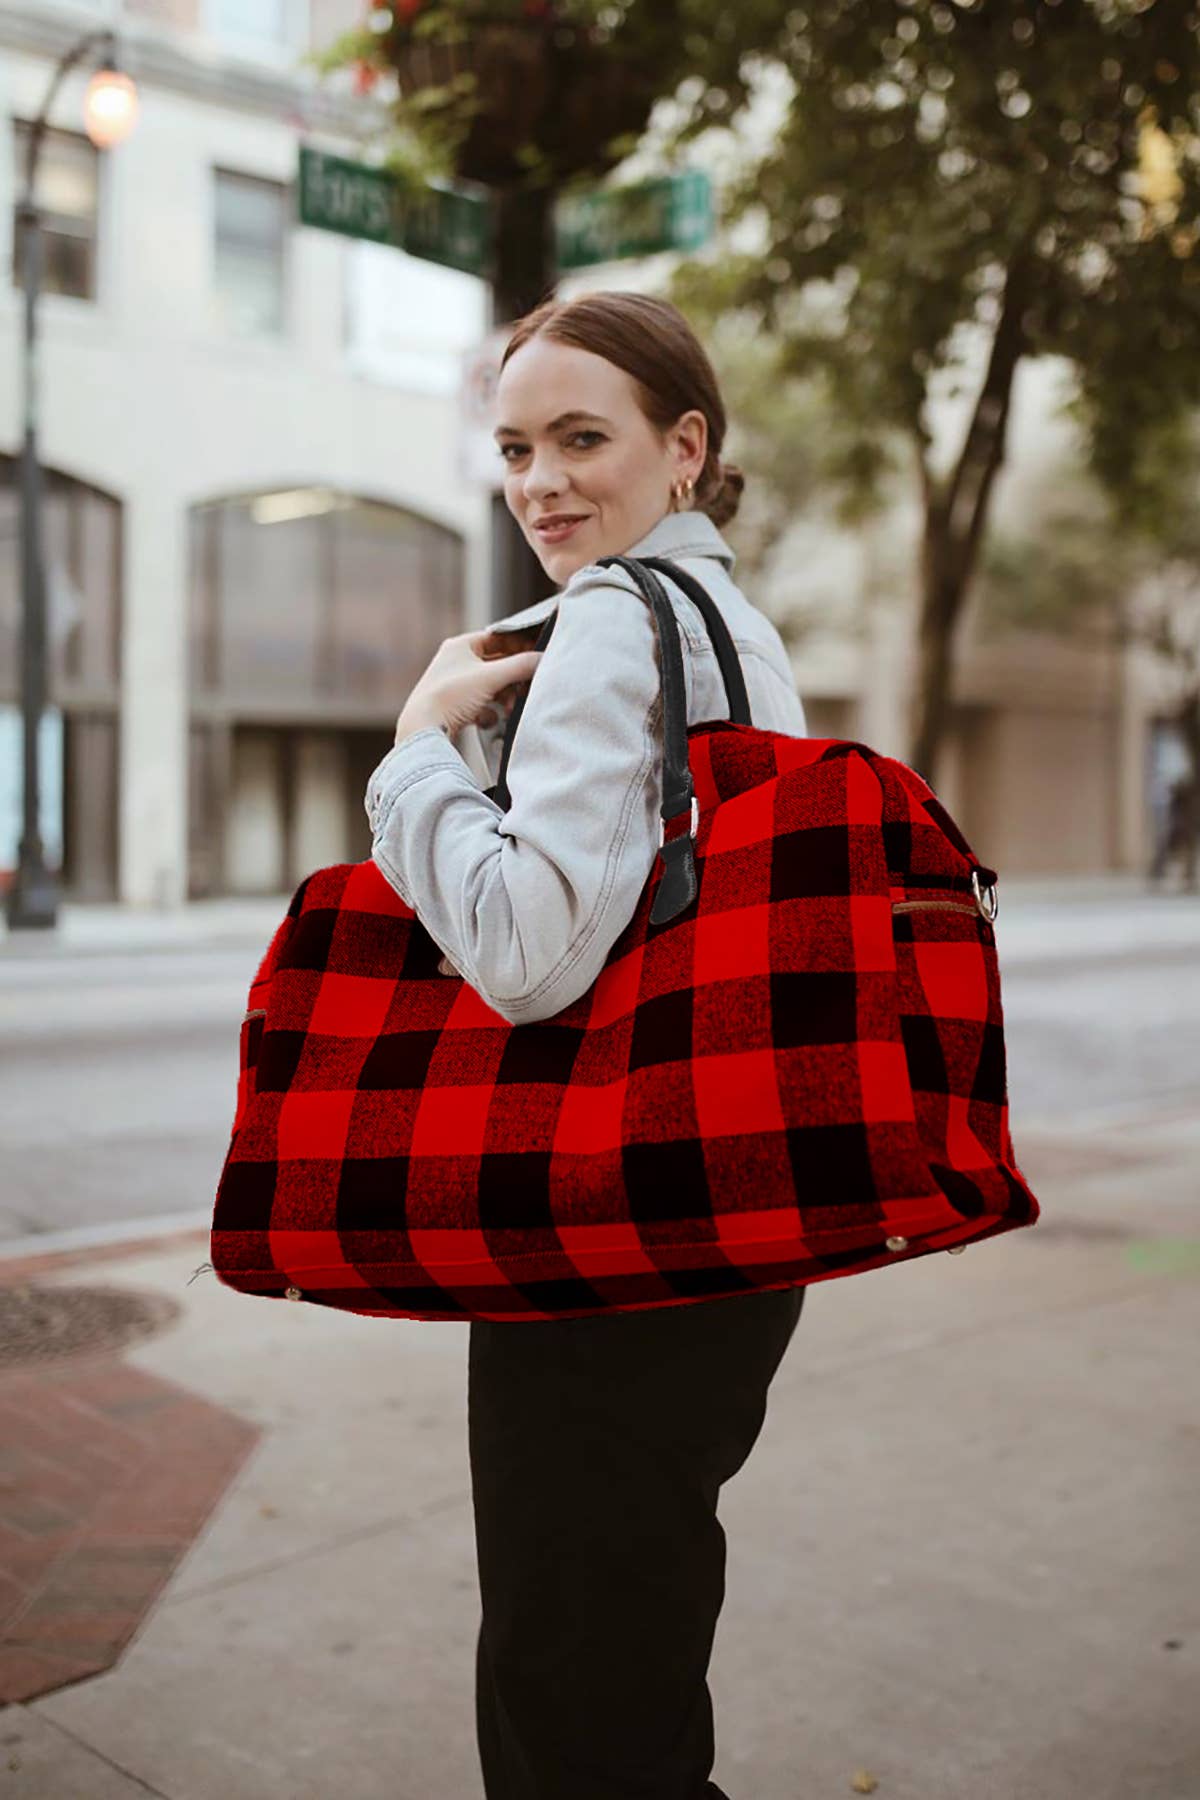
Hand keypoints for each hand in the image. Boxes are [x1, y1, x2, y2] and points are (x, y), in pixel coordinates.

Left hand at [393, 628, 543, 745]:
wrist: (423, 729)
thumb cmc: (451, 696)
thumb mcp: (492, 677)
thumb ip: (522, 666)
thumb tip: (544, 659)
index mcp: (460, 645)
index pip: (498, 638)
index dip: (519, 646)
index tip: (535, 657)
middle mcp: (455, 662)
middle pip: (497, 664)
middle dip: (513, 679)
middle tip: (525, 689)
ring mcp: (454, 684)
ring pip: (490, 686)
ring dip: (504, 697)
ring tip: (508, 709)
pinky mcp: (453, 706)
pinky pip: (480, 704)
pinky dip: (488, 712)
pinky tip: (487, 720)